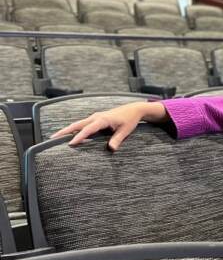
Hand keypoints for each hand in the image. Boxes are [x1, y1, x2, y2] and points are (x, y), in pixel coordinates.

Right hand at [50, 102, 168, 150]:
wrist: (134, 109)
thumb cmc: (129, 120)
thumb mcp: (125, 130)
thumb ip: (117, 139)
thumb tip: (111, 149)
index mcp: (103, 119)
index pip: (88, 129)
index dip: (79, 136)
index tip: (70, 143)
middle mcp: (96, 117)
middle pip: (77, 124)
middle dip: (64, 131)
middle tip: (51, 138)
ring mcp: (95, 117)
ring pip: (78, 124)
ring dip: (67, 130)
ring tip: (54, 138)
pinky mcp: (95, 119)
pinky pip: (82, 124)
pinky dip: (74, 129)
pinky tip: (68, 136)